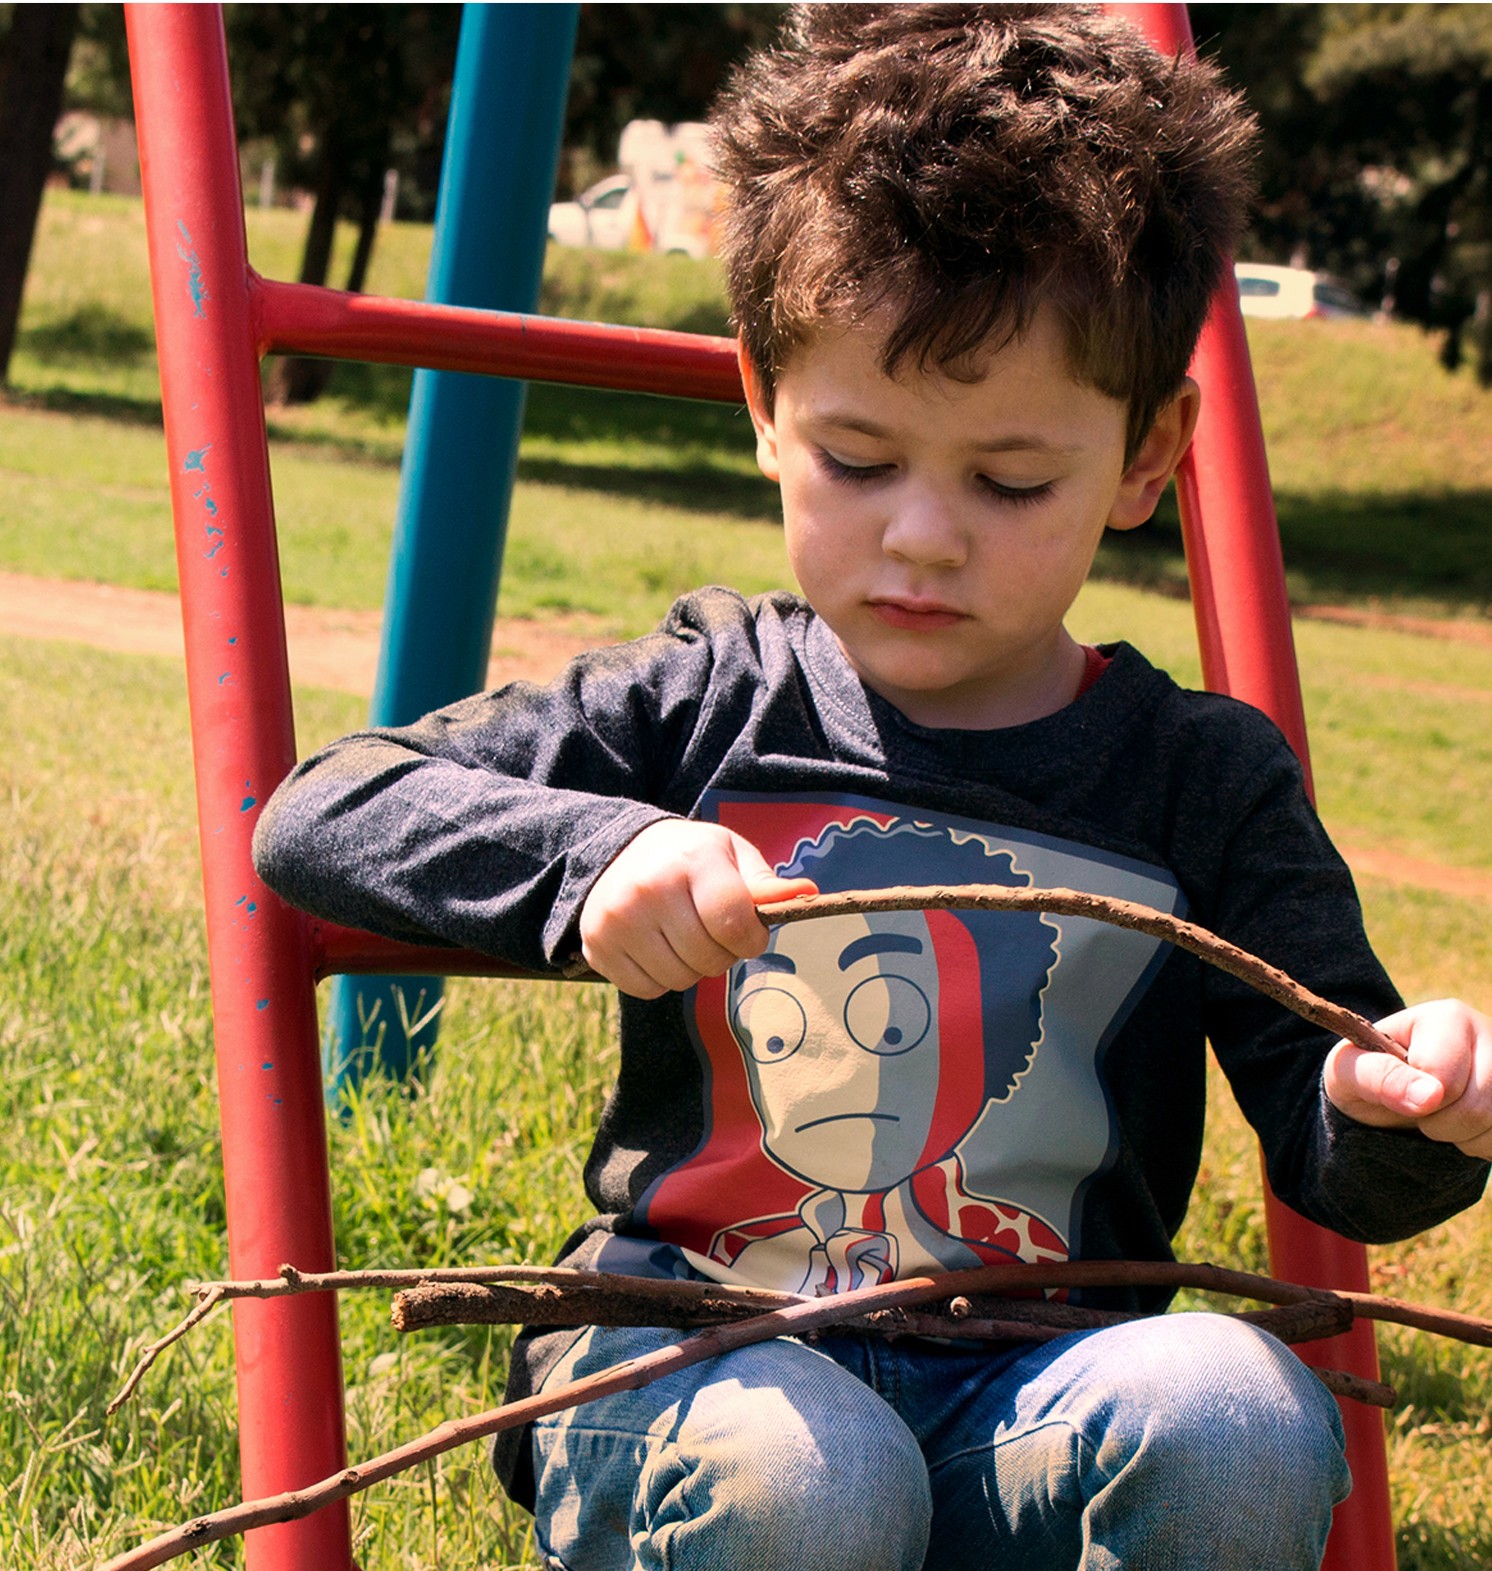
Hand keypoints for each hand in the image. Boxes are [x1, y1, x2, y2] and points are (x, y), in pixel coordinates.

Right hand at [579, 819, 817, 998]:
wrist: (615, 852)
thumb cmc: (687, 856)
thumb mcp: (729, 854)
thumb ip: (765, 883)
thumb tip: (807, 894)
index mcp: (691, 860)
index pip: (734, 923)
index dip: (751, 938)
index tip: (749, 932)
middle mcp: (649, 888)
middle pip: (709, 957)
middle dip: (723, 953)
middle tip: (712, 931)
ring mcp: (618, 920)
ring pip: (680, 979)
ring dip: (692, 968)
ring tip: (683, 936)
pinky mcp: (597, 946)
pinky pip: (647, 990)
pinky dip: (660, 978)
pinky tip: (657, 947)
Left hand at [1324, 999, 1491, 1159]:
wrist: (1391, 1098)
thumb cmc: (1367, 1077)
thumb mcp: (1348, 1072)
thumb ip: (1378, 1077)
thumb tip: (1429, 1097)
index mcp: (1445, 1019)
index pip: (1444, 1077)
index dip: (1418, 1102)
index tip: (1401, 1095)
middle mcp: (1489, 1034)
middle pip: (1480, 1105)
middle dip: (1442, 1125)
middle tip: (1423, 1113)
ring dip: (1465, 1138)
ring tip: (1445, 1119)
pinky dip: (1484, 1146)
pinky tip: (1468, 1129)